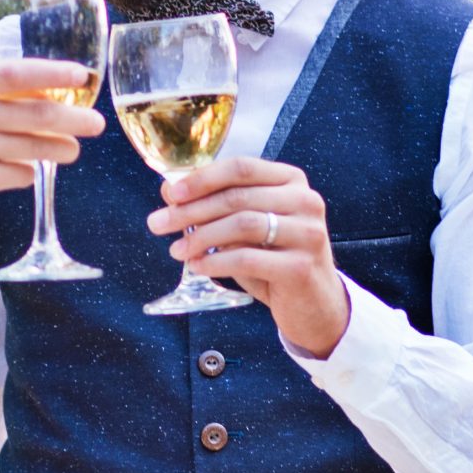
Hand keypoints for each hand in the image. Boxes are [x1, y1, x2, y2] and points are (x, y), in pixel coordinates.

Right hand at [0, 60, 104, 222]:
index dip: (53, 73)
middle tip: (96, 123)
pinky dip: (28, 174)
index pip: (17, 73)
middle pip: (36, 114)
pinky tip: (26, 171)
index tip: (82, 75)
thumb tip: (48, 94)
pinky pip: (19, 175)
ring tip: (73, 150)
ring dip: (61, 149)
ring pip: (34, 147)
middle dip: (74, 119)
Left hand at [146, 156, 349, 355]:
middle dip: (190, 210)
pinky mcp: (301, 266)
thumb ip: (218, 207)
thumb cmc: (275, 260)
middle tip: (158, 223)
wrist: (314, 305)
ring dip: (201, 236)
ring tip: (177, 250)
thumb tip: (170, 193)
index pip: (241, 168)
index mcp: (292, 181)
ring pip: (242, 224)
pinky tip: (197, 266)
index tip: (169, 194)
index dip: (202, 178)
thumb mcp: (249, 228)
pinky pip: (248, 258)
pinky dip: (216, 262)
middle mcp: (306, 201)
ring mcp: (308, 233)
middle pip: (237, 197)